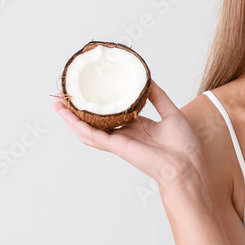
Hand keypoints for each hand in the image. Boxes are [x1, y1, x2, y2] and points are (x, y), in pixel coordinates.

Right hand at [52, 80, 202, 193]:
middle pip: (95, 122)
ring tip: (57, 104)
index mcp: (136, 128)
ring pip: (87, 129)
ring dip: (70, 118)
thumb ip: (158, 97)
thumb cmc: (184, 146)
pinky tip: (66, 115)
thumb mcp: (170, 112)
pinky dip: (77, 126)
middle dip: (78, 110)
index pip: (112, 114)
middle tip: (65, 96)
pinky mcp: (117, 146)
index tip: (89, 90)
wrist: (187, 165)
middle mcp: (124, 135)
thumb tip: (148, 79)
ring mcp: (118, 141)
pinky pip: (92, 135)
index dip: (100, 104)